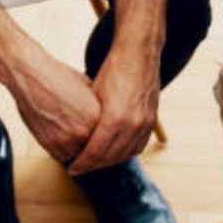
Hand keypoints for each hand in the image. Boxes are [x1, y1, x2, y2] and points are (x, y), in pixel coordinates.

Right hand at [9, 49, 100, 163]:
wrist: (30, 76)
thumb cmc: (58, 77)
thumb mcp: (88, 88)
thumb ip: (98, 107)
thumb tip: (106, 118)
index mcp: (97, 117)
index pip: (106, 139)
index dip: (103, 139)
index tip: (102, 139)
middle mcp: (82, 131)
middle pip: (93, 151)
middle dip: (90, 147)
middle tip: (87, 142)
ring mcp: (64, 139)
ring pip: (76, 157)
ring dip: (76, 151)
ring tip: (72, 139)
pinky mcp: (48, 143)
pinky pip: (60, 157)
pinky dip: (61, 151)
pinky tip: (61, 138)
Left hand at [67, 49, 159, 174]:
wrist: (139, 54)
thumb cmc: (112, 70)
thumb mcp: (93, 95)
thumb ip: (89, 120)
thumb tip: (76, 138)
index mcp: (115, 118)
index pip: (95, 152)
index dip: (82, 163)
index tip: (71, 169)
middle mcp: (133, 125)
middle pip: (110, 157)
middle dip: (93, 165)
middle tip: (80, 168)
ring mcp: (144, 124)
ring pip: (125, 155)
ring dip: (109, 161)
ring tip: (95, 162)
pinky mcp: (151, 122)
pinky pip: (138, 146)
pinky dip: (125, 153)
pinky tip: (114, 153)